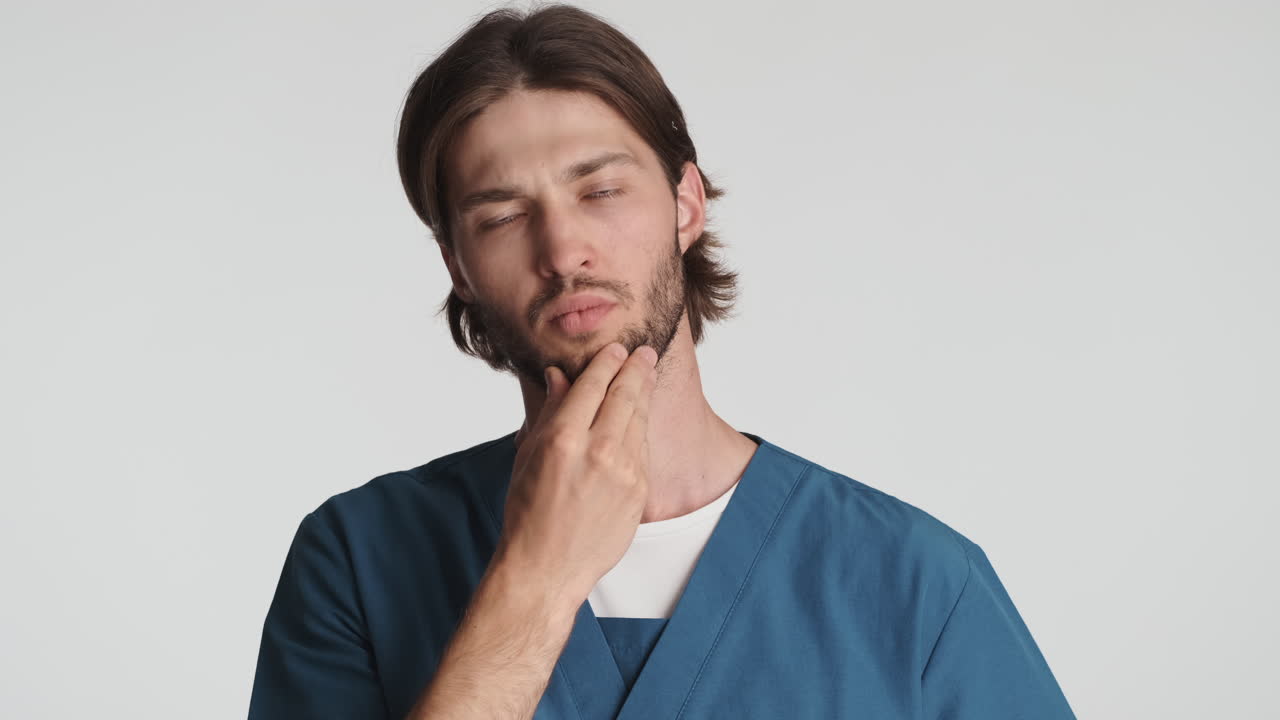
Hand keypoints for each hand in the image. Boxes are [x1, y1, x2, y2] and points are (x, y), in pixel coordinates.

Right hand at [495, 342, 658, 606]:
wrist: (548, 568)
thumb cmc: (528, 514)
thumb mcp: (529, 457)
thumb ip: (551, 414)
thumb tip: (561, 377)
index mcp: (563, 439)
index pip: (592, 385)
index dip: (607, 362)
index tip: (616, 349)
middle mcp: (597, 451)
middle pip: (625, 395)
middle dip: (636, 368)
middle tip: (644, 352)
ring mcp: (623, 472)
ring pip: (639, 419)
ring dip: (644, 393)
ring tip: (647, 375)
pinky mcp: (640, 491)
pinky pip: (643, 449)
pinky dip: (641, 428)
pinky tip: (640, 417)